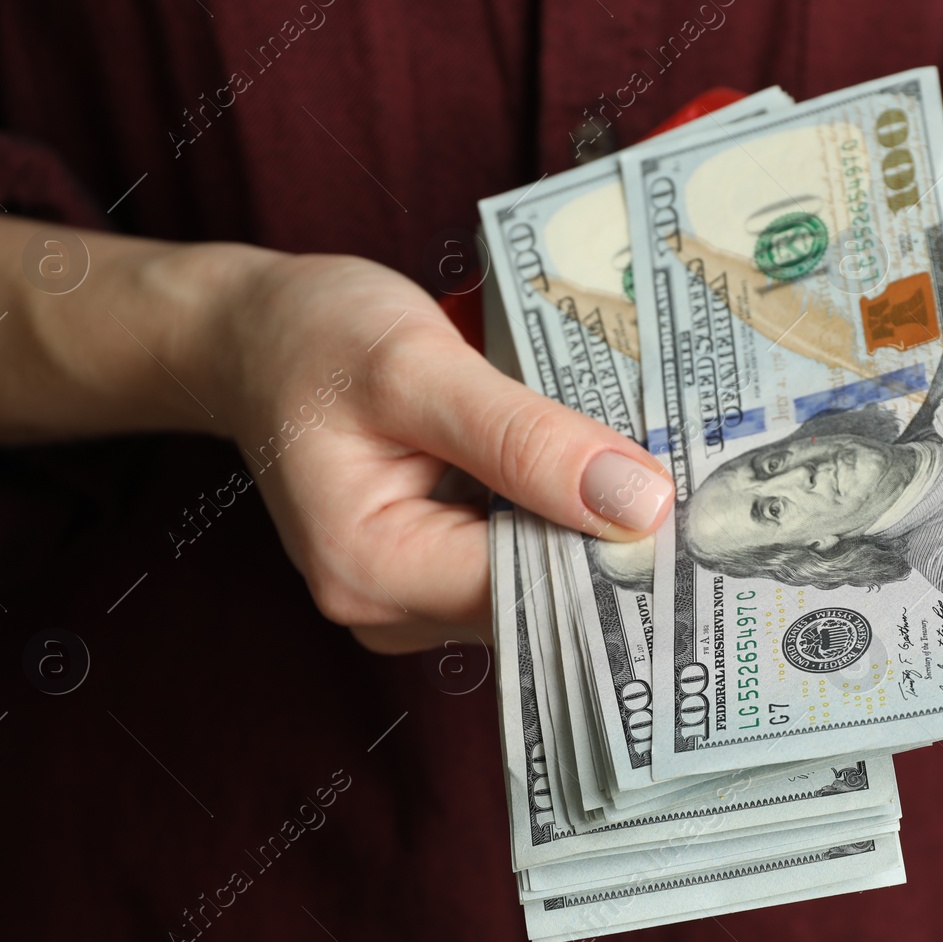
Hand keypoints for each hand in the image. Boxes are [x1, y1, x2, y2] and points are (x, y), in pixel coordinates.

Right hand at [197, 251, 673, 653]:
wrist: (252, 334)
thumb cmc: (314, 338)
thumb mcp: (418, 367)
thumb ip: (526, 439)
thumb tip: (639, 504)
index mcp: (373, 570)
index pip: (534, 592)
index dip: (615, 551)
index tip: (690, 504)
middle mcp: (391, 606)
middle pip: (542, 594)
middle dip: (609, 535)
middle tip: (683, 468)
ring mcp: (412, 595)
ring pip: (540, 575)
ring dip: (588, 519)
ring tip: (633, 452)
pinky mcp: (434, 566)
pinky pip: (521, 552)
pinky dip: (557, 509)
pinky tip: (584, 463)